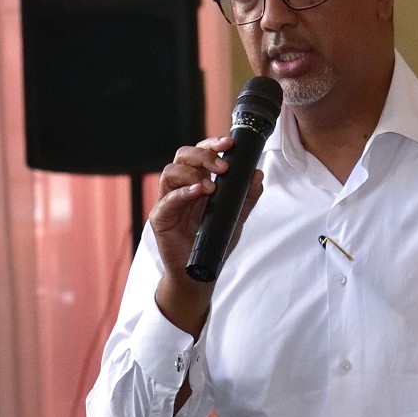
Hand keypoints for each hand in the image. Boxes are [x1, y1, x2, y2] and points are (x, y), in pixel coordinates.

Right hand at [148, 134, 264, 338]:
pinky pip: (166, 200)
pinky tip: (197, 193)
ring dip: (192, 174)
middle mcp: (181, 186)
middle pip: (183, 156)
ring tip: (210, 186)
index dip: (212, 143)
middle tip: (223, 166)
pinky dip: (182, 193)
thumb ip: (246, 197)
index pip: (200, 153)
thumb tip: (257, 175)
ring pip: (171, 172)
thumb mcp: (236, 218)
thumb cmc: (214, 241)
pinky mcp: (160, 218)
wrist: (200, 272)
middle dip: (203, 155)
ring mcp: (168, 201)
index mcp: (197, 181)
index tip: (229, 143)